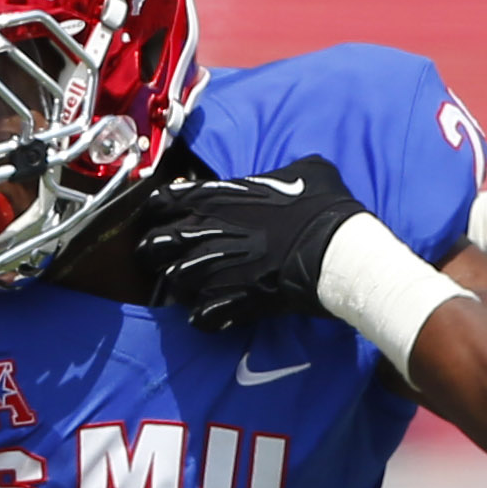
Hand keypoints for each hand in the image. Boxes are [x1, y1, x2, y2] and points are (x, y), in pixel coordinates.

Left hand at [139, 155, 367, 330]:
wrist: (334, 251)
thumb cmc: (320, 206)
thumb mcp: (304, 170)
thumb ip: (279, 174)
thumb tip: (289, 176)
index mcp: (214, 197)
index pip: (160, 201)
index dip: (160, 210)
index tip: (166, 216)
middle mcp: (203, 233)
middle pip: (152, 246)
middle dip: (156, 252)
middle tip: (169, 257)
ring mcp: (213, 272)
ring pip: (173, 283)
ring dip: (182, 286)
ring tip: (196, 287)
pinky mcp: (230, 303)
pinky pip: (199, 317)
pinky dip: (204, 317)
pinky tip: (214, 313)